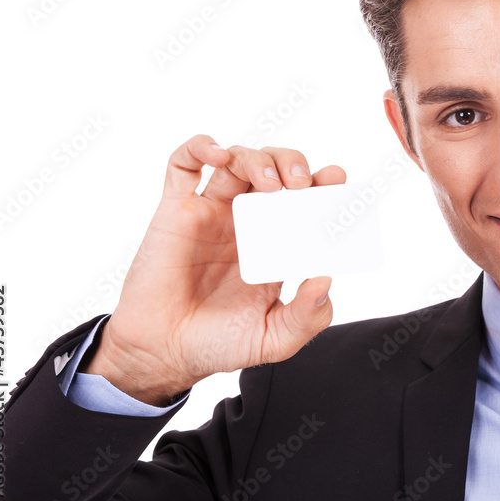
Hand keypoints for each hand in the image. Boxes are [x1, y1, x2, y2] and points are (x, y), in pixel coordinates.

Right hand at [82, 134, 345, 404]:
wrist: (163, 353)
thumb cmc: (218, 344)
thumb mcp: (275, 339)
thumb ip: (307, 317)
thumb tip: (325, 281)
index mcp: (276, 243)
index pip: (306, 199)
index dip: (323, 183)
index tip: (336, 179)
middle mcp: (247, 221)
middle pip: (276, 169)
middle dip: (293, 164)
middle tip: (302, 183)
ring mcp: (212, 212)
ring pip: (237, 160)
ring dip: (258, 159)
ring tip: (272, 184)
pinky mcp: (175, 210)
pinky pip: (182, 164)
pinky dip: (200, 147)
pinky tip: (218, 155)